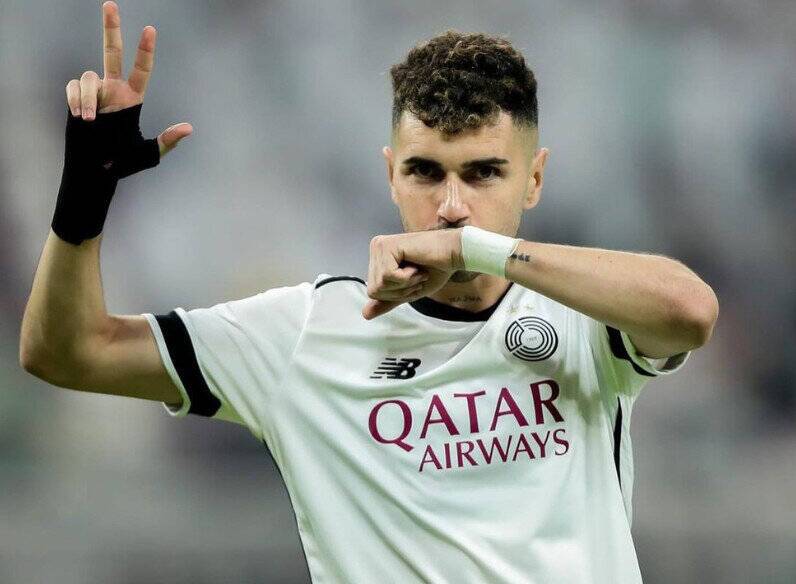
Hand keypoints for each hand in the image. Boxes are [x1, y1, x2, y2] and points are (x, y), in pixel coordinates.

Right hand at [64, 1, 191, 157]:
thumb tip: (189, 128)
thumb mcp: (149, 153)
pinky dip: (76, 100)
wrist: (94, 169)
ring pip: (88, 76)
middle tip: (110, 4)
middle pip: (112, 52)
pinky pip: (74, 86)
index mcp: (132, 98)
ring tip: (90, 120)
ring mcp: (93, 92)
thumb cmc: (123, 162)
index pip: (141, 69)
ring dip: (88, 99)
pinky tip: (80, 118)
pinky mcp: (75, 97)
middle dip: (111, 28)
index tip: (150, 29)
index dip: (145, 50)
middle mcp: (113, 89)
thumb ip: (167, 141)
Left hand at [362, 228, 464, 319]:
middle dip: (400, 290)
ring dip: (405, 284)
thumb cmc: (436, 269)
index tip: (413, 280)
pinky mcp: (387, 246)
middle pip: (374, 290)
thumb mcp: (409, 291)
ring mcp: (379, 246)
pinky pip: (388, 276)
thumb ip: (388, 301)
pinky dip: (407, 277)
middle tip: (416, 276)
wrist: (455, 253)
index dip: (396, 294)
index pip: (373, 291)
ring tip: (417, 271)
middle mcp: (375, 248)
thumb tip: (365, 315)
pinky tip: (417, 266)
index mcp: (379, 258)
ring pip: (380, 284)